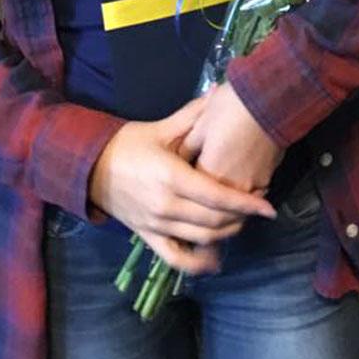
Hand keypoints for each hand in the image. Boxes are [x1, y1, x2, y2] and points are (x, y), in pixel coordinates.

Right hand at [88, 95, 276, 274]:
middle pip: (215, 220)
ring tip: (242, 221)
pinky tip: (216, 261)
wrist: (90, 167)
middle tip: (257, 206)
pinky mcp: (148, 238)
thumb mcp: (160, 128)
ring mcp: (157, 225)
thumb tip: (221, 94)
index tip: (269, 207)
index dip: (246, 204)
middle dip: (241, 217)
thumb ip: (193, 116)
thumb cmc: (127, 144)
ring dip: (227, 234)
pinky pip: (177, 258)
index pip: (217, 196)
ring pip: (202, 238)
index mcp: (171, 176)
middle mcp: (166, 205)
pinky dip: (199, 264)